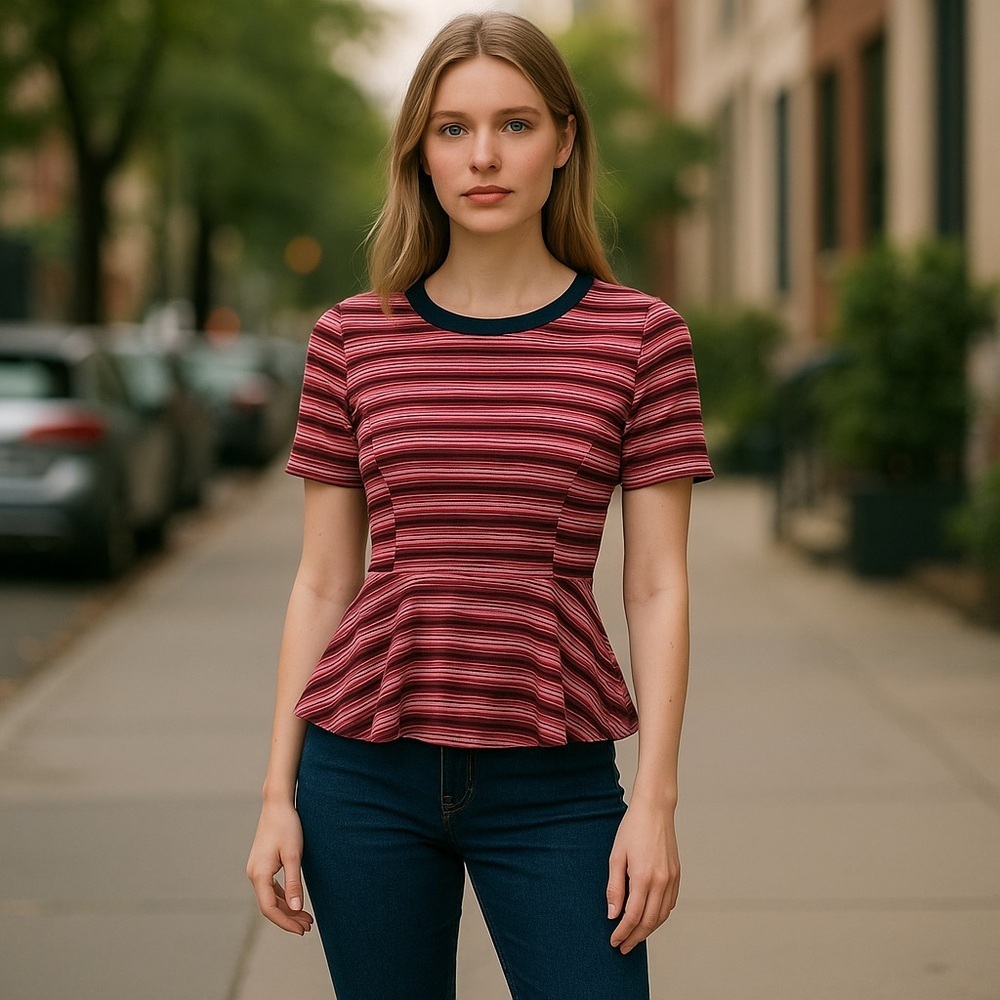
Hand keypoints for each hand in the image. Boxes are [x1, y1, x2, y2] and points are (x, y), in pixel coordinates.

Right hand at [246, 800, 313, 934]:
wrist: (277, 804)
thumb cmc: (287, 826)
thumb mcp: (293, 855)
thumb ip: (293, 883)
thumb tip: (296, 907)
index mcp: (259, 874)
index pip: (270, 909)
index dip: (286, 922)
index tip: (302, 930)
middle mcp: (254, 874)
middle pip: (270, 905)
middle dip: (289, 917)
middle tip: (308, 926)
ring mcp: (256, 869)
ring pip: (270, 897)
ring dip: (287, 908)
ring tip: (306, 917)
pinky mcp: (262, 864)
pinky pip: (270, 888)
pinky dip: (283, 896)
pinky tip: (295, 900)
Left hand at [606, 800, 679, 953]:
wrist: (655, 810)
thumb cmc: (632, 829)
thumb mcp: (616, 856)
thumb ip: (614, 887)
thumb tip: (613, 914)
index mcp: (643, 877)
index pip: (633, 916)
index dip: (623, 932)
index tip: (614, 941)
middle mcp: (661, 881)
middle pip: (649, 921)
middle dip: (635, 937)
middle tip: (623, 947)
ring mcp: (672, 879)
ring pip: (662, 915)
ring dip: (649, 929)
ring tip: (634, 936)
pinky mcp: (677, 874)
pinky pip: (670, 903)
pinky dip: (660, 916)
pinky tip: (650, 918)